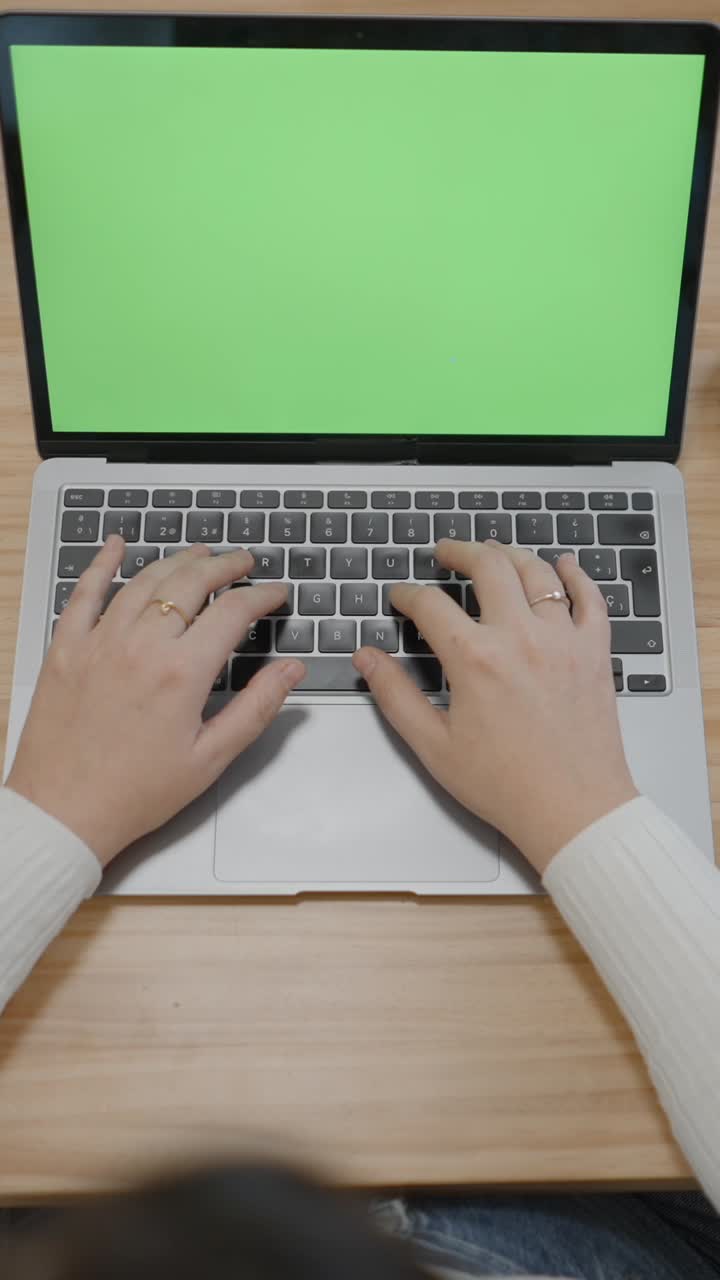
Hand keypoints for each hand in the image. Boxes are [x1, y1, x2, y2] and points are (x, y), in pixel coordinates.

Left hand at [6, 537, 303, 866]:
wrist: (63, 812)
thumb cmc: (135, 794)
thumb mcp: (211, 758)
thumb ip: (256, 708)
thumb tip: (291, 671)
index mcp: (182, 673)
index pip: (233, 612)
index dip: (261, 596)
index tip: (275, 593)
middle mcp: (141, 646)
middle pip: (190, 583)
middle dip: (224, 565)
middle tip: (243, 562)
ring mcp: (99, 642)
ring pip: (144, 581)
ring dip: (177, 561)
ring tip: (199, 554)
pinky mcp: (66, 649)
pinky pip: (84, 593)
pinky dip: (101, 564)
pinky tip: (115, 546)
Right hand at [353, 541, 636, 874]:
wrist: (572, 811)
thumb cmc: (505, 785)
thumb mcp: (434, 746)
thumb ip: (396, 695)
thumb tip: (366, 659)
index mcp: (475, 659)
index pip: (431, 605)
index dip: (408, 594)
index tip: (401, 596)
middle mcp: (521, 637)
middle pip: (488, 566)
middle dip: (460, 551)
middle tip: (445, 551)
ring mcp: (563, 640)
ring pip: (538, 572)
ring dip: (510, 553)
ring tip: (493, 551)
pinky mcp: (595, 652)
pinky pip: (591, 599)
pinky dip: (577, 576)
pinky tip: (564, 565)